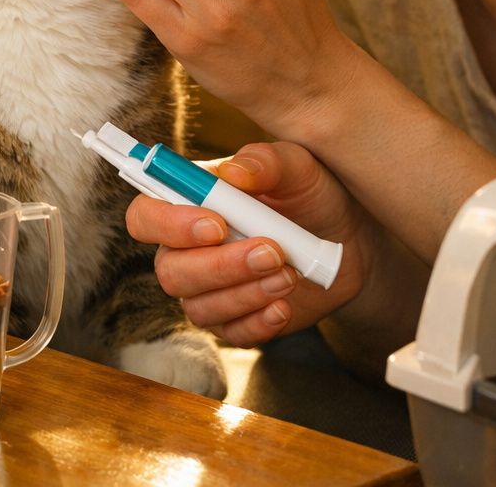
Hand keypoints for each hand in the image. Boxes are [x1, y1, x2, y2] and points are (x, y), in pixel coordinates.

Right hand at [126, 141, 379, 346]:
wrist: (351, 239)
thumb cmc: (311, 193)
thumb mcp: (298, 166)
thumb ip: (265, 162)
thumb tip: (234, 172)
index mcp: (188, 203)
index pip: (145, 217)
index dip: (168, 225)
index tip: (216, 225)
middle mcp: (187, 249)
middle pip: (170, 270)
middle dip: (221, 265)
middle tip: (272, 251)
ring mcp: (208, 289)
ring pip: (199, 307)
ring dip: (245, 292)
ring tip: (289, 273)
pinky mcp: (234, 320)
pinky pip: (231, 333)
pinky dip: (258, 321)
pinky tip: (285, 304)